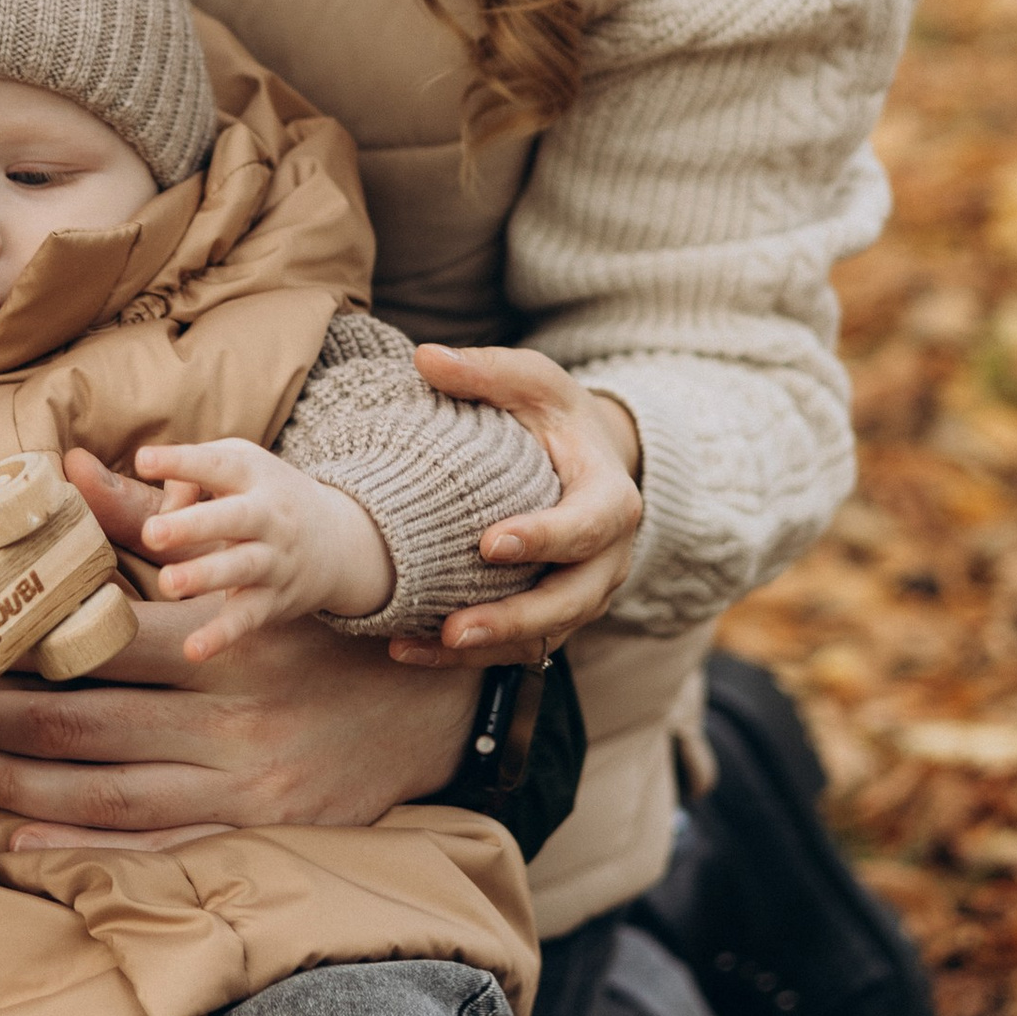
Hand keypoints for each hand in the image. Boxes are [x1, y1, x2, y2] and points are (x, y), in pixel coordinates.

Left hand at [0, 450, 472, 851]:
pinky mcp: (248, 826)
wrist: (428, 709)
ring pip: (101, 789)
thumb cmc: (317, 633)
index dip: (13, 648)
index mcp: (221, 643)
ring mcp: (237, 781)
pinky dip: (75, 842)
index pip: (94, 645)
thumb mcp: (245, 570)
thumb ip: (143, 522)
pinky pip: (148, 841)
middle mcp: (225, 716)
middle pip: (81, 723)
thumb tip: (62, 469)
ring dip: (15, 783)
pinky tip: (14, 834)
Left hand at [131, 435, 391, 661]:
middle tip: (151, 533)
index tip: (143, 461)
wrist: (339, 540)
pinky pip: (246, 618)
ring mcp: (273, 560)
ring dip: (204, 576)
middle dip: (193, 526)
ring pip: (240, 568)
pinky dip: (222, 635)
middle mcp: (268, 516)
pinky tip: (193, 650)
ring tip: (168, 584)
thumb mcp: (240, 466)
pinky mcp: (273, 600)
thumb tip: (161, 512)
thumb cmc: (265, 496)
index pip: (218, 464)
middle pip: (233, 518)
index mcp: (254, 475)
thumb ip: (190, 475)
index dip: (181, 461)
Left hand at [388, 347, 643, 669]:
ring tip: (422, 646)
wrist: (584, 461)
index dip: (545, 538)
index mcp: (611, 499)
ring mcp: (581, 595)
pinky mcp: (550, 617)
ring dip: (483, 648)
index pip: (588, 525)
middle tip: (456, 628)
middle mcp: (606, 559)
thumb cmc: (554, 418)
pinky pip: (514, 648)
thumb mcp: (533, 383)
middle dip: (513, 619)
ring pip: (542, 637)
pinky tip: (405, 649)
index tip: (490, 544)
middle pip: (570, 601)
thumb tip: (426, 358)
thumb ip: (487, 371)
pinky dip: (463, 658)